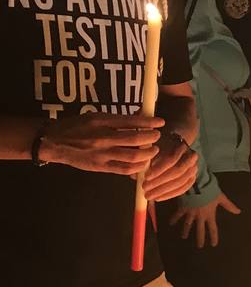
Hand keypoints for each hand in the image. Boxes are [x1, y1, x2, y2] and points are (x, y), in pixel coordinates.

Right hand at [40, 113, 163, 175]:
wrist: (53, 142)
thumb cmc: (76, 127)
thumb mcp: (95, 117)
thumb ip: (117, 119)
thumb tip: (141, 117)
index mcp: (100, 121)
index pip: (130, 121)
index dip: (149, 122)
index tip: (160, 122)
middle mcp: (102, 137)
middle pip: (135, 139)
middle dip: (151, 138)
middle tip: (156, 136)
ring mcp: (101, 154)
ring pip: (133, 156)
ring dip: (148, 154)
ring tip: (153, 150)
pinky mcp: (100, 167)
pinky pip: (125, 170)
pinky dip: (138, 167)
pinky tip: (143, 163)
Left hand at [143, 133, 199, 201]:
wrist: (172, 147)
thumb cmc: (157, 148)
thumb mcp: (149, 149)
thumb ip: (143, 161)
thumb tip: (135, 176)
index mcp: (180, 146)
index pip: (171, 159)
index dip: (159, 169)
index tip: (146, 177)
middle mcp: (190, 156)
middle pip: (177, 172)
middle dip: (160, 182)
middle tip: (145, 189)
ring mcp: (193, 168)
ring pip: (180, 182)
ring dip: (164, 191)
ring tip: (149, 195)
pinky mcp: (192, 178)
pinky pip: (183, 188)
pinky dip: (170, 194)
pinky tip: (159, 198)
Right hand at [169, 191, 241, 248]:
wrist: (197, 185)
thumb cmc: (210, 191)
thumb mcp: (221, 198)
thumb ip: (229, 206)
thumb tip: (239, 212)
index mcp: (209, 215)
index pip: (213, 229)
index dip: (214, 237)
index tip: (213, 245)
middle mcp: (200, 216)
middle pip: (200, 230)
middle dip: (200, 238)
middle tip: (199, 246)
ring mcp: (190, 213)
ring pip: (187, 225)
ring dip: (185, 231)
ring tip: (183, 237)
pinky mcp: (183, 208)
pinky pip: (177, 215)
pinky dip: (173, 219)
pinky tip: (170, 223)